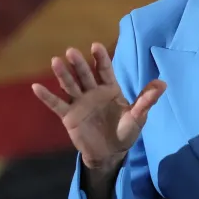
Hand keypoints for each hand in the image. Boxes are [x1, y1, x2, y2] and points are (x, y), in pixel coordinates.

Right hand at [32, 42, 165, 169]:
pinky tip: (36, 87)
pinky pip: (57, 104)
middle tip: (72, 51)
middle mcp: (93, 92)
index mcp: (110, 88)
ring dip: (62, 74)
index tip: (95, 46)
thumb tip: (162, 84)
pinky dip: (47, 97)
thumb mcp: (139, 116)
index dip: (100, 58)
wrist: (111, 153)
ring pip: (70, 85)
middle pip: (85, 75)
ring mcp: (79, 103)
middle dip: (79, 64)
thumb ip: (147, 100)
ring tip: (55, 61)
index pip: (104, 70)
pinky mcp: (69, 116)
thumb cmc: (126, 131)